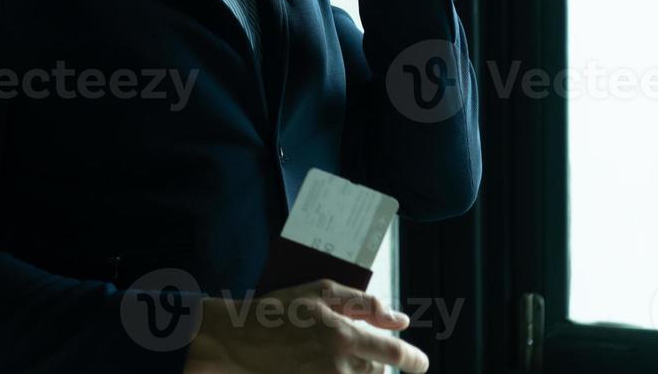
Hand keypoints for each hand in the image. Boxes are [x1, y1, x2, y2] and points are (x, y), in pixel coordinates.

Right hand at [181, 279, 428, 373]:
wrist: (237, 342)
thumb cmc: (276, 311)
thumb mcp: (319, 292)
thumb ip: (364, 303)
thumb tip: (401, 320)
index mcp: (343, 335)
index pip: (394, 353)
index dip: (414, 360)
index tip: (420, 363)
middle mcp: (339, 366)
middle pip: (378, 371)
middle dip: (371, 358)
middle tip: (344, 344)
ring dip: (355, 371)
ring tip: (326, 356)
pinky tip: (321, 366)